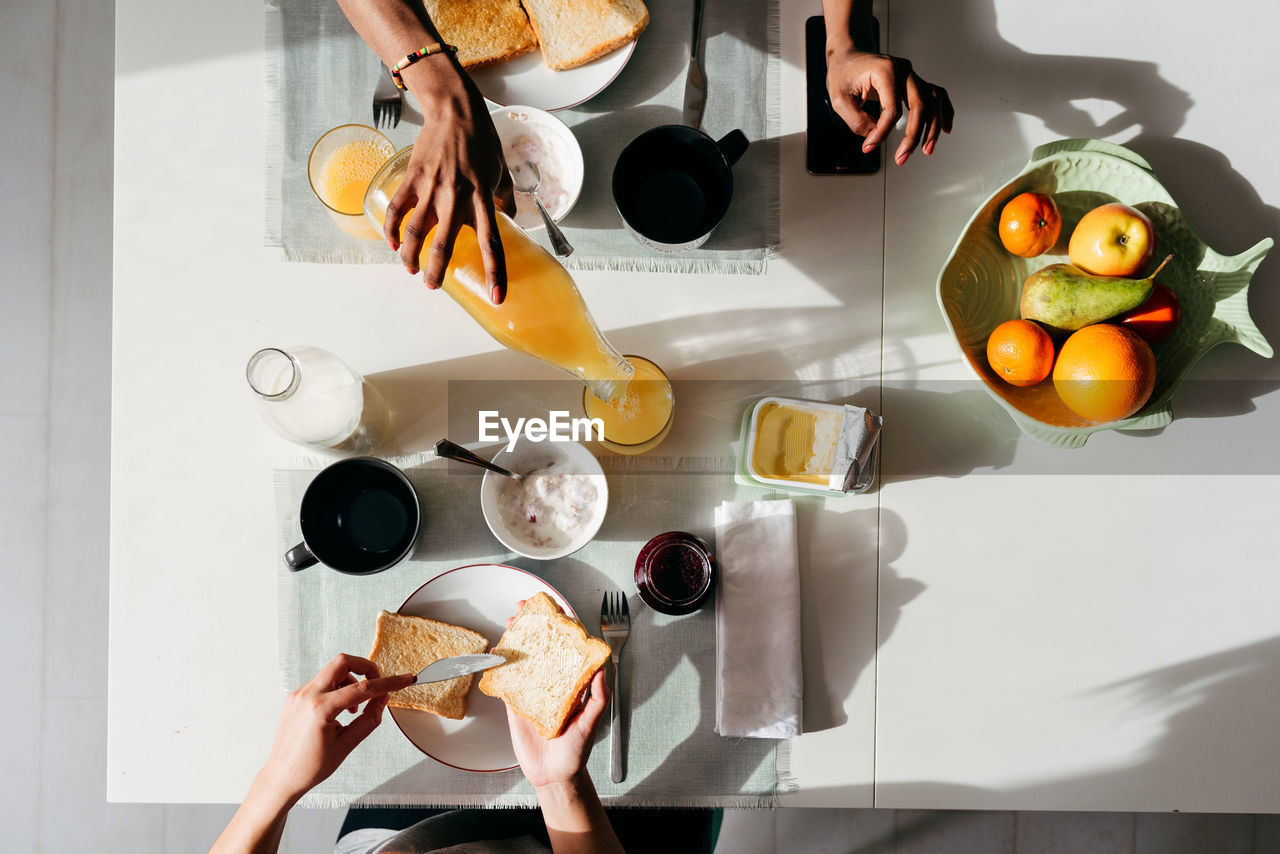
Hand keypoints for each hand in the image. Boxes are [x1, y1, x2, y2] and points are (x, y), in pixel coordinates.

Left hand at [257, 654, 413, 804]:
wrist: (282, 777)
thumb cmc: (311, 767)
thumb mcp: (347, 744)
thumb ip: (369, 719)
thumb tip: (383, 699)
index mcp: (320, 709)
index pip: (363, 688)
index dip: (388, 683)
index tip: (405, 679)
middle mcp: (307, 695)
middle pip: (343, 661)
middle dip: (366, 668)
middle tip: (377, 684)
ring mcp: (298, 694)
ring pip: (332, 671)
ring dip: (351, 680)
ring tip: (355, 708)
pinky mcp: (295, 697)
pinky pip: (321, 682)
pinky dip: (337, 688)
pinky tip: (340, 709)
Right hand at [383, 66, 515, 303]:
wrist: (454, 109)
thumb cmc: (480, 139)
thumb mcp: (501, 168)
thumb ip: (506, 196)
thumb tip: (511, 216)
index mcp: (482, 196)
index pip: (491, 242)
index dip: (494, 272)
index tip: (496, 296)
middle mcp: (456, 196)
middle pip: (444, 244)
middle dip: (437, 271)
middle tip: (434, 286)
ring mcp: (431, 188)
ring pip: (414, 232)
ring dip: (410, 256)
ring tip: (411, 270)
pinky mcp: (412, 178)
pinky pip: (397, 210)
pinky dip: (391, 230)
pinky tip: (392, 245)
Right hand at [500, 599, 608, 787]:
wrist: (553, 775)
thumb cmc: (576, 750)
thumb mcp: (592, 723)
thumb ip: (598, 697)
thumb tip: (602, 669)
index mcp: (573, 682)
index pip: (568, 647)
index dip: (562, 625)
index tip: (554, 607)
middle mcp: (553, 681)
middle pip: (543, 645)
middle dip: (533, 625)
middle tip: (522, 609)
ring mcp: (534, 690)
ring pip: (524, 657)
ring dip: (516, 637)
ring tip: (510, 622)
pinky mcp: (516, 702)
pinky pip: (508, 679)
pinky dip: (501, 663)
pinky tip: (496, 650)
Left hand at [826, 49, 953, 165]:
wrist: (847, 57)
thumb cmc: (842, 74)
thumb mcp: (839, 99)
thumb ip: (856, 120)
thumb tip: (875, 136)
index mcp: (886, 70)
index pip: (892, 109)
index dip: (882, 132)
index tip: (869, 146)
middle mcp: (904, 70)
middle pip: (920, 105)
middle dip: (913, 136)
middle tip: (902, 158)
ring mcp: (911, 75)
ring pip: (933, 101)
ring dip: (933, 127)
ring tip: (927, 150)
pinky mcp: (914, 81)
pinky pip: (936, 95)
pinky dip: (944, 111)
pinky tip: (946, 129)